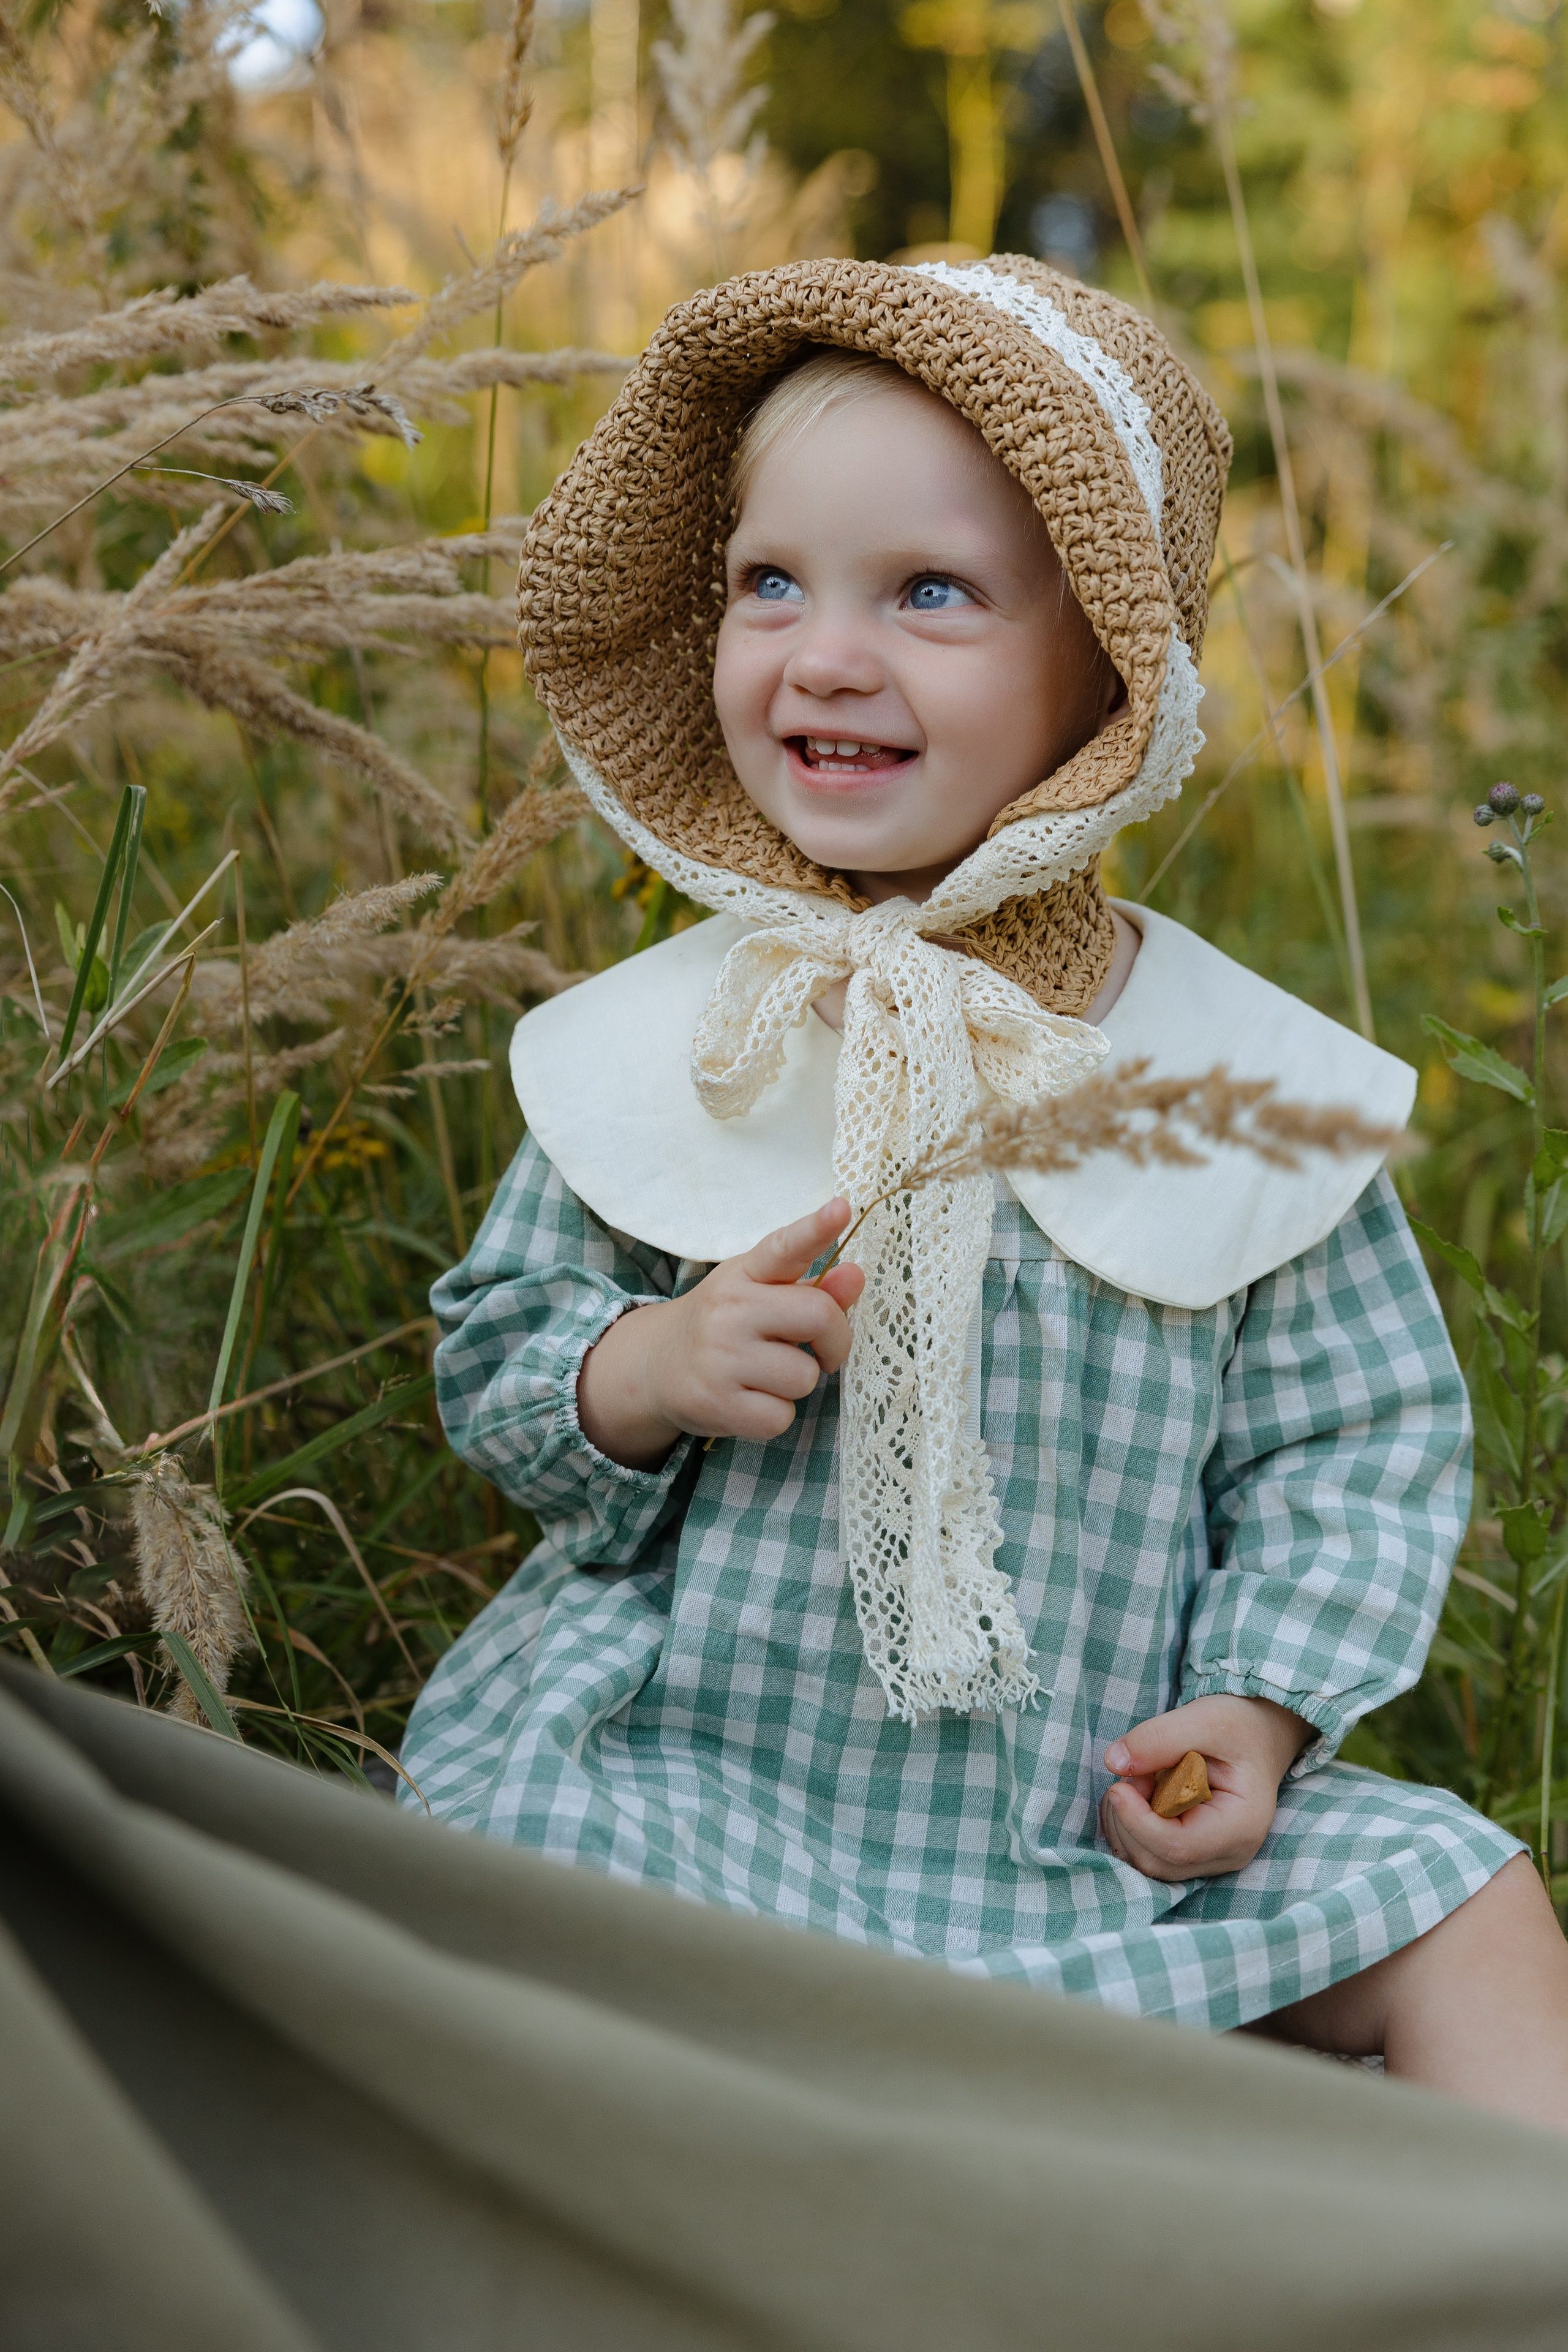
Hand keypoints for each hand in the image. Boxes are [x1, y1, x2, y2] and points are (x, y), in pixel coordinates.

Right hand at [577, 1199, 865, 1469]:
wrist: (654, 1368)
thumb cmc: (725, 1327)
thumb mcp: (761, 1295)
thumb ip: (813, 1287)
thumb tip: (855, 1275)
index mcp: (743, 1275)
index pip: (783, 1247)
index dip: (815, 1229)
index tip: (841, 1208)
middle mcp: (728, 1310)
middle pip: (819, 1316)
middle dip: (835, 1340)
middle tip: (821, 1351)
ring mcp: (719, 1357)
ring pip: (804, 1376)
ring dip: (799, 1382)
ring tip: (767, 1374)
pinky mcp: (716, 1403)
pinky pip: (782, 1416)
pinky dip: (776, 1415)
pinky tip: (751, 1400)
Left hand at [1098, 1695, 1310, 1882]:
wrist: (1256, 1738)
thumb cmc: (1237, 1729)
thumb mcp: (1205, 1720)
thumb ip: (1159, 1738)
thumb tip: (1114, 1762)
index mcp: (1241, 1826)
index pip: (1179, 1847)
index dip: (1138, 1822)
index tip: (1119, 1787)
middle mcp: (1229, 1854)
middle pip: (1158, 1861)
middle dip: (1128, 1820)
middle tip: (1135, 1775)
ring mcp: (1210, 1860)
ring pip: (1147, 1863)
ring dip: (1124, 1824)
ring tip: (1140, 1780)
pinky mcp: (1192, 1856)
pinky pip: (1148, 1855)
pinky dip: (1128, 1829)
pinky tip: (1137, 1797)